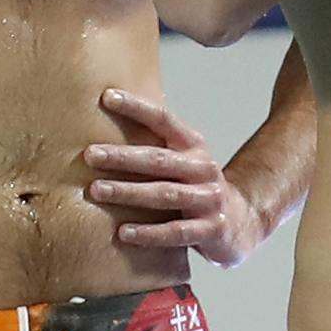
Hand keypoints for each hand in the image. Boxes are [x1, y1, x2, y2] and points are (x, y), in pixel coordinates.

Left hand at [85, 86, 263, 263]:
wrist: (241, 222)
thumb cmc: (196, 188)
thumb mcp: (182, 161)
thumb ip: (154, 145)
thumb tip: (105, 118)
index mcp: (193, 146)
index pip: (164, 119)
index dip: (136, 107)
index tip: (106, 96)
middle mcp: (203, 168)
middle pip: (159, 160)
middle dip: (122, 157)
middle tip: (90, 155)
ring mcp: (209, 199)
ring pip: (165, 194)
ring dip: (129, 192)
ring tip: (96, 191)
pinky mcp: (212, 230)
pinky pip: (176, 232)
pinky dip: (149, 233)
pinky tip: (123, 232)